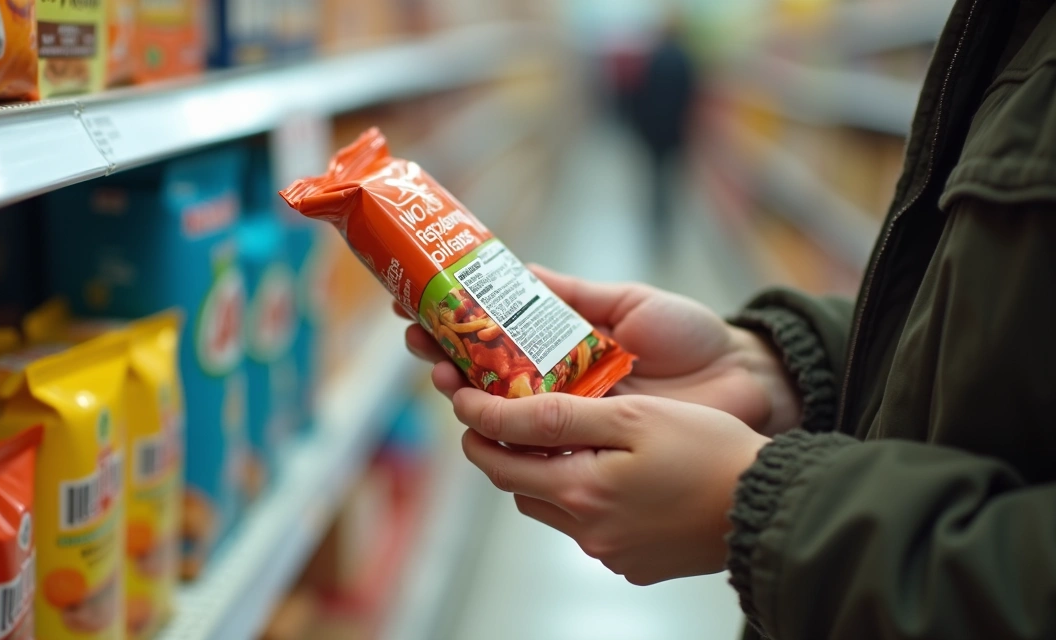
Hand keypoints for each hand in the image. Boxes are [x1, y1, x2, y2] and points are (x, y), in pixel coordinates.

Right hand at [400, 265, 800, 434]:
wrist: (741, 379)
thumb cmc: (691, 336)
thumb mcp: (628, 302)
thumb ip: (574, 294)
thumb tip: (520, 268)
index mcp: (559, 342)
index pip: (492, 330)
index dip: (451, 318)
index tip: (415, 302)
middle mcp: (554, 380)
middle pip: (481, 371)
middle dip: (442, 354)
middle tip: (421, 343)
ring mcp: (568, 416)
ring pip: (499, 410)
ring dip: (463, 393)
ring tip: (443, 375)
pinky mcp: (586, 448)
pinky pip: (538, 445)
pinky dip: (506, 435)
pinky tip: (481, 418)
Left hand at [454, 387, 770, 584]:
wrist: (770, 504)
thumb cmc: (709, 451)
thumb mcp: (633, 417)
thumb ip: (563, 417)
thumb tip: (500, 417)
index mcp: (582, 491)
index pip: (501, 461)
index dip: (477, 424)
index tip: (461, 397)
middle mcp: (587, 531)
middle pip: (519, 488)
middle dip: (502, 451)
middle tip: (495, 414)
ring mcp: (610, 552)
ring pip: (551, 509)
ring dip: (542, 476)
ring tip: (551, 439)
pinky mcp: (634, 564)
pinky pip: (588, 528)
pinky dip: (582, 498)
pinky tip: (604, 472)